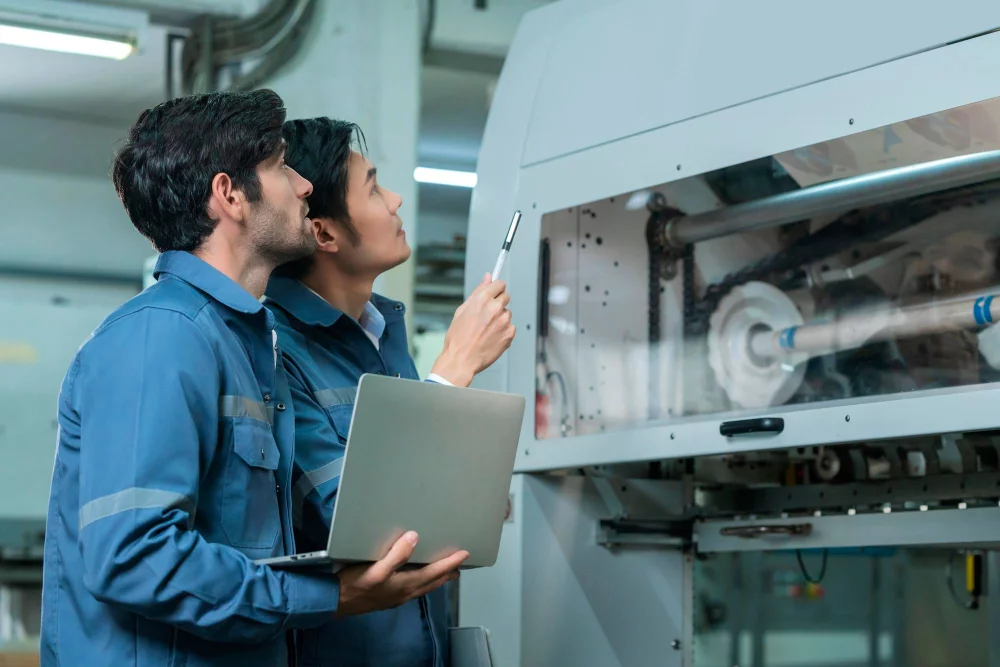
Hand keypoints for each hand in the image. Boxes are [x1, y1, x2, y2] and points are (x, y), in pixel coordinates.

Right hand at [335, 531, 468, 616]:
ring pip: (424, 587)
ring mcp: (396, 597)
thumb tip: (414, 537)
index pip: (434, 572)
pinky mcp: (388, 598)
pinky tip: (418, 580)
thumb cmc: (355, 584)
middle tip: (460, 565)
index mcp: (405, 584)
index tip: (465, 554)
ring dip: (436, 579)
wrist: (335, 602)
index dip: (450, 563)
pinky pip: (413, 589)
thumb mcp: (376, 569)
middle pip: (433, 582)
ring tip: (446, 573)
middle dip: (447, 573)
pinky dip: (423, 583)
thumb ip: (396, 555)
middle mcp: (405, 592)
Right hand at [431, 273, 515, 386]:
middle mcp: (495, 308)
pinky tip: (491, 338)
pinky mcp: (510, 333)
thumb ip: (478, 292)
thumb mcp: (462, 310)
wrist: (461, 360)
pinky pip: (510, 327)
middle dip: (498, 302)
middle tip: (488, 315)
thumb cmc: (458, 337)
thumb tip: (488, 277)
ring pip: (507, 313)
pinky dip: (503, 331)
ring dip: (500, 318)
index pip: (499, 284)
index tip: (495, 292)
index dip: (496, 288)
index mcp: (482, 299)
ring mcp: (504, 321)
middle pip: (506, 296)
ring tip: (486, 330)